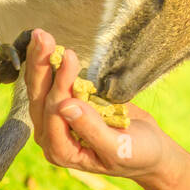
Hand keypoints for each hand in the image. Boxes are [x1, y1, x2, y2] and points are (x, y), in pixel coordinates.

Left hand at [23, 29, 180, 185]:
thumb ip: (91, 130)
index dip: (60, 85)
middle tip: (43, 37)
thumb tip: (66, 106)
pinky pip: (52, 83)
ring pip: (40, 88)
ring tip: (41, 35)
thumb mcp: (119, 148)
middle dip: (40, 67)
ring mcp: (57, 119)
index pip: (54, 114)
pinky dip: (49, 64)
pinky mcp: (66, 105)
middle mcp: (53, 136)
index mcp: (62, 151)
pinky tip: (49, 45)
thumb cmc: (138, 154)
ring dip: (40, 61)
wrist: (150, 150)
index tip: (72, 58)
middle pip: (39, 98)